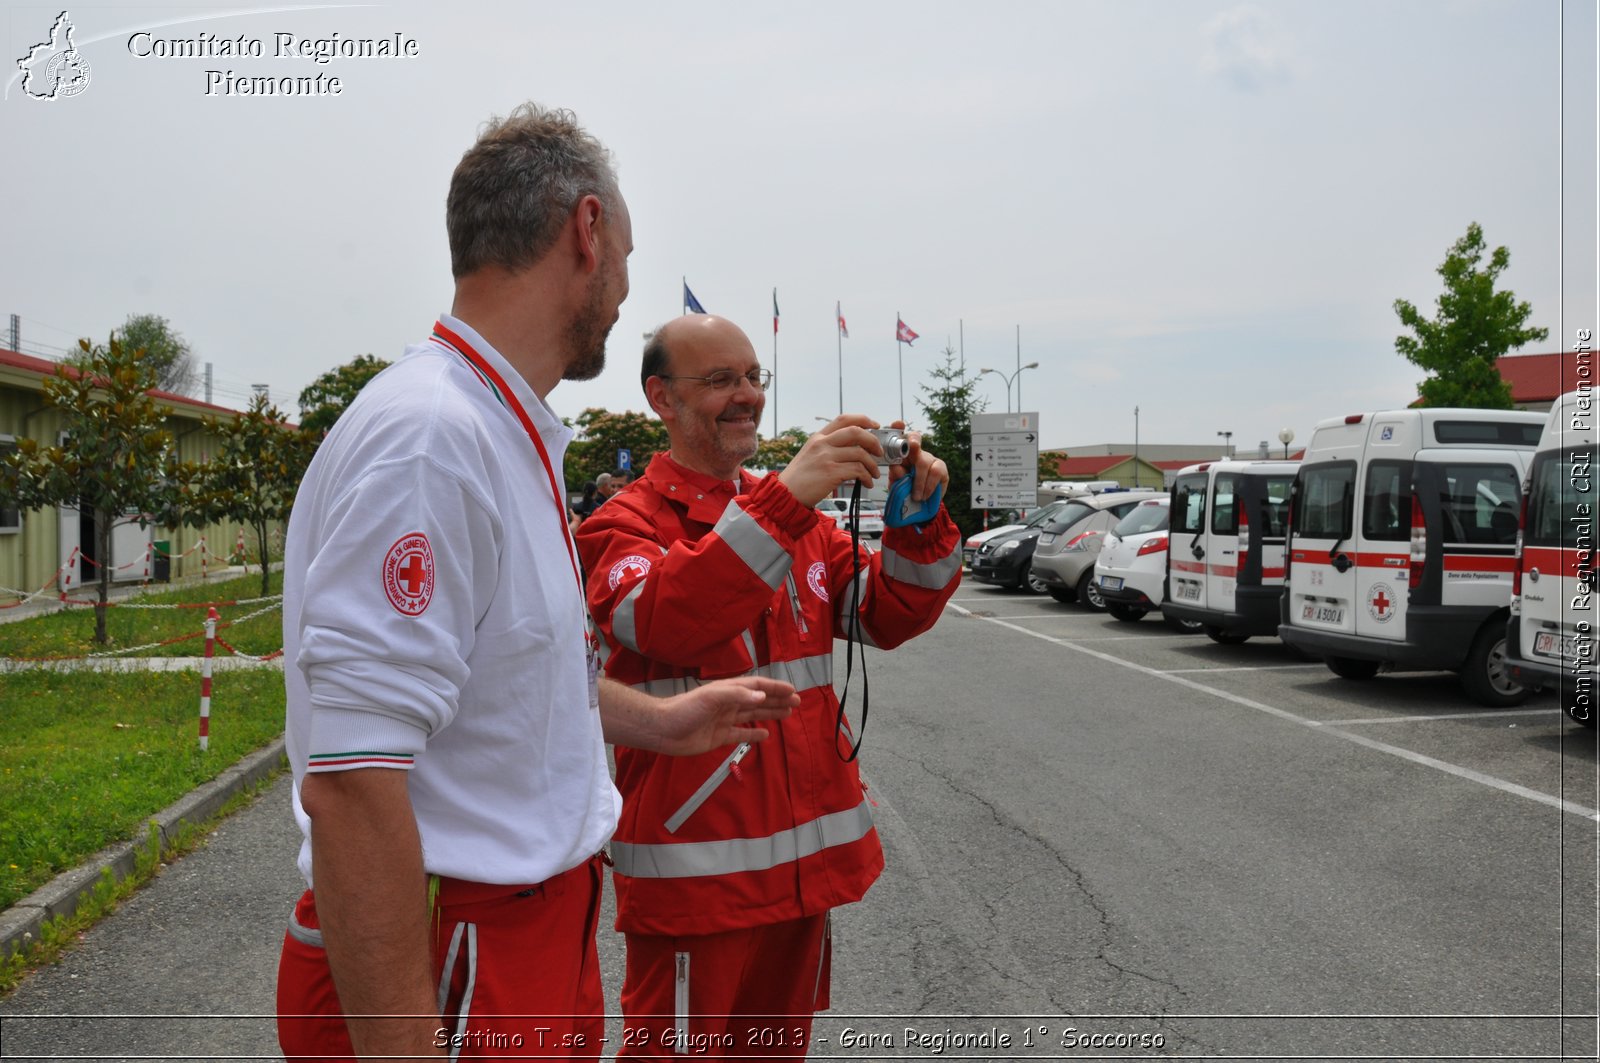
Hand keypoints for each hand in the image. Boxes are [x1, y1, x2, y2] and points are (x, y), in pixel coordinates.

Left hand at [653, 676, 798, 755]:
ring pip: (753, 715)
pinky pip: (741, 733)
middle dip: (777, 700)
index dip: (774, 687)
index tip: (792, 690)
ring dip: (770, 714)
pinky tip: (766, 734)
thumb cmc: (685, 709)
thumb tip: (762, 696)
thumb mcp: (712, 697)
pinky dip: (754, 733)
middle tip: (797, 703)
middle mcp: (729, 704)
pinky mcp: (719, 737)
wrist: (663, 730)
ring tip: (788, 714)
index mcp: (728, 690)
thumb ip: (737, 696)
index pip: (757, 686)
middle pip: (758, 700)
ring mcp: (724, 720)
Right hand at [779, 415, 882, 506]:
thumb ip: (828, 447)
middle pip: (856, 431)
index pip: (844, 419)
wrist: (785, 494)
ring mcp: (826, 457)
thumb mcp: (810, 454)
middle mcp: (822, 444)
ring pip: (860, 453)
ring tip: (874, 474)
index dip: (863, 419)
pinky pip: (857, 470)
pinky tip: (867, 483)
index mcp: (818, 437)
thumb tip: (854, 447)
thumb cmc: (799, 478)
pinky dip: (867, 477)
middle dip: (873, 441)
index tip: (875, 425)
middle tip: (879, 452)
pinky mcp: (831, 473)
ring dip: (872, 465)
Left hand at [885, 421, 948, 502]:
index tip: (898, 424)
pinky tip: (925, 495)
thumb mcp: (896, 483)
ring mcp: (930, 459)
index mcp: (901, 453)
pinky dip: (929, 485)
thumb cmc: (905, 489)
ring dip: (919, 480)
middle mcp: (916, 452)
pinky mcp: (941, 468)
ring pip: (924, 461)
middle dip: (913, 443)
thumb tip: (896, 467)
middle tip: (911, 449)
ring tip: (916, 496)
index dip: (899, 428)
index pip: (900, 437)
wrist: (919, 504)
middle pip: (915, 442)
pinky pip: (936, 472)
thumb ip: (895, 475)